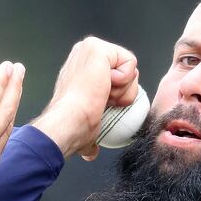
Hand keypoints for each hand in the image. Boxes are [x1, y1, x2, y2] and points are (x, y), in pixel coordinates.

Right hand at [31, 36, 138, 158]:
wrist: (69, 122)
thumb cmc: (74, 124)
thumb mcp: (87, 123)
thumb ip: (93, 129)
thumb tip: (90, 153)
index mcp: (82, 67)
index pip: (118, 75)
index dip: (117, 95)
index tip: (100, 104)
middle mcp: (85, 53)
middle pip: (127, 71)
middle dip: (122, 92)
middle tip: (102, 101)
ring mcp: (91, 48)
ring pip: (130, 69)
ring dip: (123, 90)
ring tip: (101, 96)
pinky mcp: (99, 48)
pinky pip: (131, 64)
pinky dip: (124, 82)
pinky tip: (105, 89)